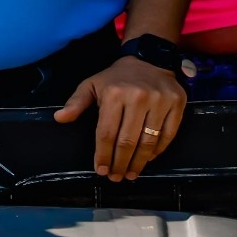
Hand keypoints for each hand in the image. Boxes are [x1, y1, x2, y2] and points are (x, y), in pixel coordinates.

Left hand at [55, 55, 185, 180]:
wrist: (149, 59)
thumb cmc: (117, 77)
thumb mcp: (92, 84)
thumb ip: (76, 103)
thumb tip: (60, 118)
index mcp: (114, 94)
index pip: (106, 133)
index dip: (103, 155)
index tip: (101, 170)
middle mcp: (138, 97)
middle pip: (128, 141)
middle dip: (120, 163)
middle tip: (116, 177)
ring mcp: (160, 101)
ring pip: (148, 141)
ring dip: (139, 162)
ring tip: (131, 173)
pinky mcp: (177, 104)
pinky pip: (168, 135)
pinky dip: (158, 150)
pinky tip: (148, 158)